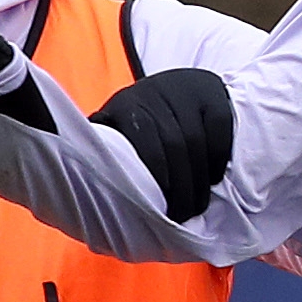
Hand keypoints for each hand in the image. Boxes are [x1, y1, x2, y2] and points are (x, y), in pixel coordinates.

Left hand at [91, 68, 236, 220]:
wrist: (180, 84)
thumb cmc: (142, 118)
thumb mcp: (117, 126)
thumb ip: (104, 148)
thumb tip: (81, 181)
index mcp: (128, 104)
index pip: (145, 143)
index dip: (155, 176)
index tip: (160, 207)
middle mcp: (157, 93)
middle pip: (174, 147)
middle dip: (180, 188)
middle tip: (182, 216)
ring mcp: (188, 92)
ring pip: (198, 143)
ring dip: (199, 181)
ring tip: (198, 206)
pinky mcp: (214, 94)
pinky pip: (220, 132)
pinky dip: (218, 160)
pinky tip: (213, 180)